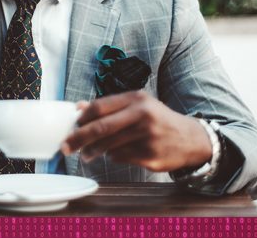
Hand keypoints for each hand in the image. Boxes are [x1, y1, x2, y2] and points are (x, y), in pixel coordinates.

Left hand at [60, 91, 211, 171]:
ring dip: (93, 151)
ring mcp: (147, 136)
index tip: (71, 126)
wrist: (190, 139)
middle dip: (78, 138)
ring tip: (87, 154)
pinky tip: (117, 153)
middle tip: (66, 146)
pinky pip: (121, 158)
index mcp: (137, 99)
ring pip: (108, 146)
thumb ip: (109, 106)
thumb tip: (78, 108)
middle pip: (100, 128)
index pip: (99, 107)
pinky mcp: (150, 155)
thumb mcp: (137, 105)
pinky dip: (113, 157)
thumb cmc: (157, 119)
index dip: (81, 118)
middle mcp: (143, 115)